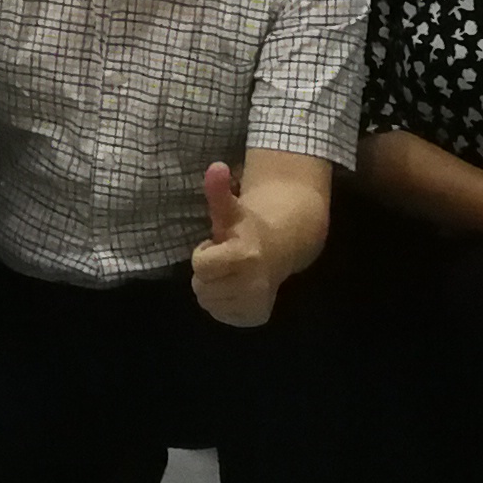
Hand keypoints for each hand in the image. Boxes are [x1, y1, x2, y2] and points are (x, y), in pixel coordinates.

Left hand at [189, 161, 276, 328]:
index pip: (201, 266)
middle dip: (208, 273)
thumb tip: (216, 166)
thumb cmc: (247, 227)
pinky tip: (236, 287)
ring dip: (214, 288)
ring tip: (231, 272)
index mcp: (245, 255)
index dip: (204, 254)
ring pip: (209, 303)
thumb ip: (218, 190)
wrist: (282, 246)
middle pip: (202, 289)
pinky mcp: (257, 317)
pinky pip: (221, 316)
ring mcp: (256, 303)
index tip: (217, 245)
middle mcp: (253, 284)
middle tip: (224, 260)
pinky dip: (223, 304)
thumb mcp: (230, 208)